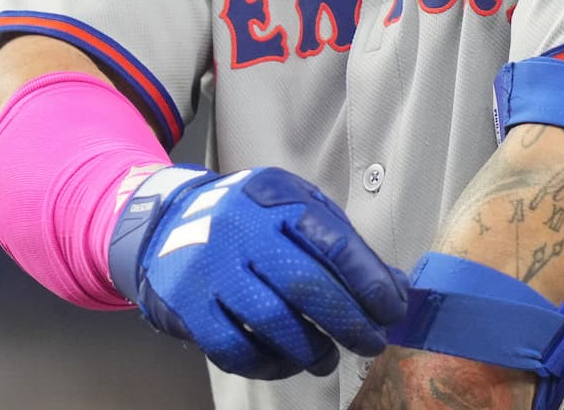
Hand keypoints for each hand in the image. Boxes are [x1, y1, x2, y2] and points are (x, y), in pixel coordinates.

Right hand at [111, 165, 409, 378]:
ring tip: (327, 359)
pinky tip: (285, 364)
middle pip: (304, 284)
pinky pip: (233, 347)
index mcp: (279, 200)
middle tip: (370, 343)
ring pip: (270, 320)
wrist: (169, 221)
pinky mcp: (187, 303)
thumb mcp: (296, 209)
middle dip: (347, 321)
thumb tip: (395, 288)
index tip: (393, 309)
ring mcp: (211, 267)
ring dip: (309, 349)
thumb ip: (341, 245)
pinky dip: (266, 364)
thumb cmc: (250, 220)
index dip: (370, 282)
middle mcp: (243, 229)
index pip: (335, 242)